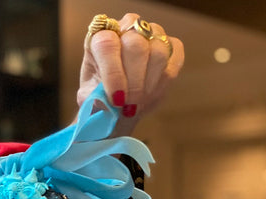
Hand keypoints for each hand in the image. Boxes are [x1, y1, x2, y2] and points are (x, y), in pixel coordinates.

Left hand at [78, 13, 183, 133]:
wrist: (119, 101)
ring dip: (149, 83)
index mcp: (99, 37)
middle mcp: (126, 28)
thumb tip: (107, 103)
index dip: (113, 73)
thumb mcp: (91, 101)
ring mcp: (151, 32)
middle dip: (134, 81)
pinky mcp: (171, 43)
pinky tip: (150, 95)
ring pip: (158, 51)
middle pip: (136, 45)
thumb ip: (95, 100)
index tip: (117, 99)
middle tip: (130, 104)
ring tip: (138, 102)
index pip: (107, 44)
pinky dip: (163, 83)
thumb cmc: (101, 96)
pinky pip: (174, 59)